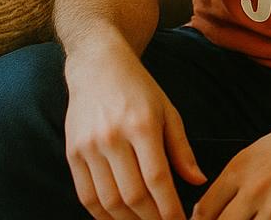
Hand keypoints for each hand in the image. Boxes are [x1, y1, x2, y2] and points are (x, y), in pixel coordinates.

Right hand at [64, 40, 205, 219]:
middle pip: (132, 195)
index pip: (157, 179)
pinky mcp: (72, 153)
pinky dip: (102, 214)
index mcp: (141, 125)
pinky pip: (86, 195)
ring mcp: (89, 146)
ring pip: (108, 201)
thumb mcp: (168, 111)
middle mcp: (112, 137)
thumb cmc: (139, 89)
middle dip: (151, 219)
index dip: (170, 208)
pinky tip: (118, 218)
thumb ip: (182, 149)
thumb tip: (198, 181)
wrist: (97, 66)